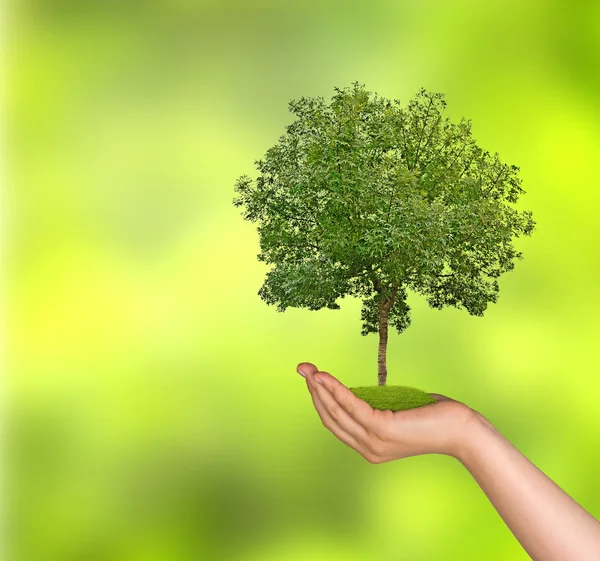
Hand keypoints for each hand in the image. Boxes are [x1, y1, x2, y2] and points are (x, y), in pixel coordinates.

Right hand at [297, 362, 476, 463]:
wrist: (462, 431)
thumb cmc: (434, 418)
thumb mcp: (399, 413)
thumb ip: (380, 407)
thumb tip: (366, 392)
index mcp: (370, 447)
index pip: (336, 423)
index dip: (319, 401)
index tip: (311, 379)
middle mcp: (368, 448)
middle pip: (330, 417)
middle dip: (313, 391)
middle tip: (302, 369)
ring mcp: (374, 441)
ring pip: (336, 411)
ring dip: (319, 388)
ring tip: (308, 370)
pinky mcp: (382, 429)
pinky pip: (351, 405)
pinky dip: (335, 389)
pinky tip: (324, 376)